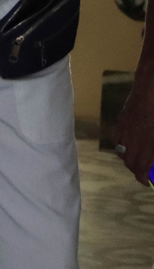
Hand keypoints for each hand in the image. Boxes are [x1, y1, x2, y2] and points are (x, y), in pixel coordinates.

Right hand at [115, 69, 153, 184]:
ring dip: (129, 159)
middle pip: (129, 163)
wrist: (151, 86)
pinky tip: (131, 142)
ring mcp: (125, 129)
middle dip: (136, 171)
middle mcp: (135, 139)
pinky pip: (118, 139)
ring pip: (121, 152)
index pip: (141, 167)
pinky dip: (123, 145)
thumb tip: (153, 156)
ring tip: (138, 158)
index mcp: (149, 142)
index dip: (143, 178)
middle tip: (144, 173)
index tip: (147, 182)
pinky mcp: (121, 121)